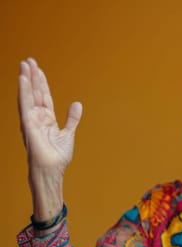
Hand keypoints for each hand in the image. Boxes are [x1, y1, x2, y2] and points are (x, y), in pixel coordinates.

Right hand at [18, 58, 81, 172]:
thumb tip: (77, 103)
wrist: (53, 170)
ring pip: (28, 95)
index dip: (41, 82)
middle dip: (32, 76)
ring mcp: (31, 120)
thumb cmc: (58, 156)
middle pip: (34, 92)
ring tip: (25, 64)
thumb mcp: (68, 133)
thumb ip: (72, 118)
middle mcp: (37, 117)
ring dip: (26, 79)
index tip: (38, 68)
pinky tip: (23, 79)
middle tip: (29, 60)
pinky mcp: (28, 124)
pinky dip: (23, 91)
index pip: (43, 96)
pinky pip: (25, 104)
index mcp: (46, 119)